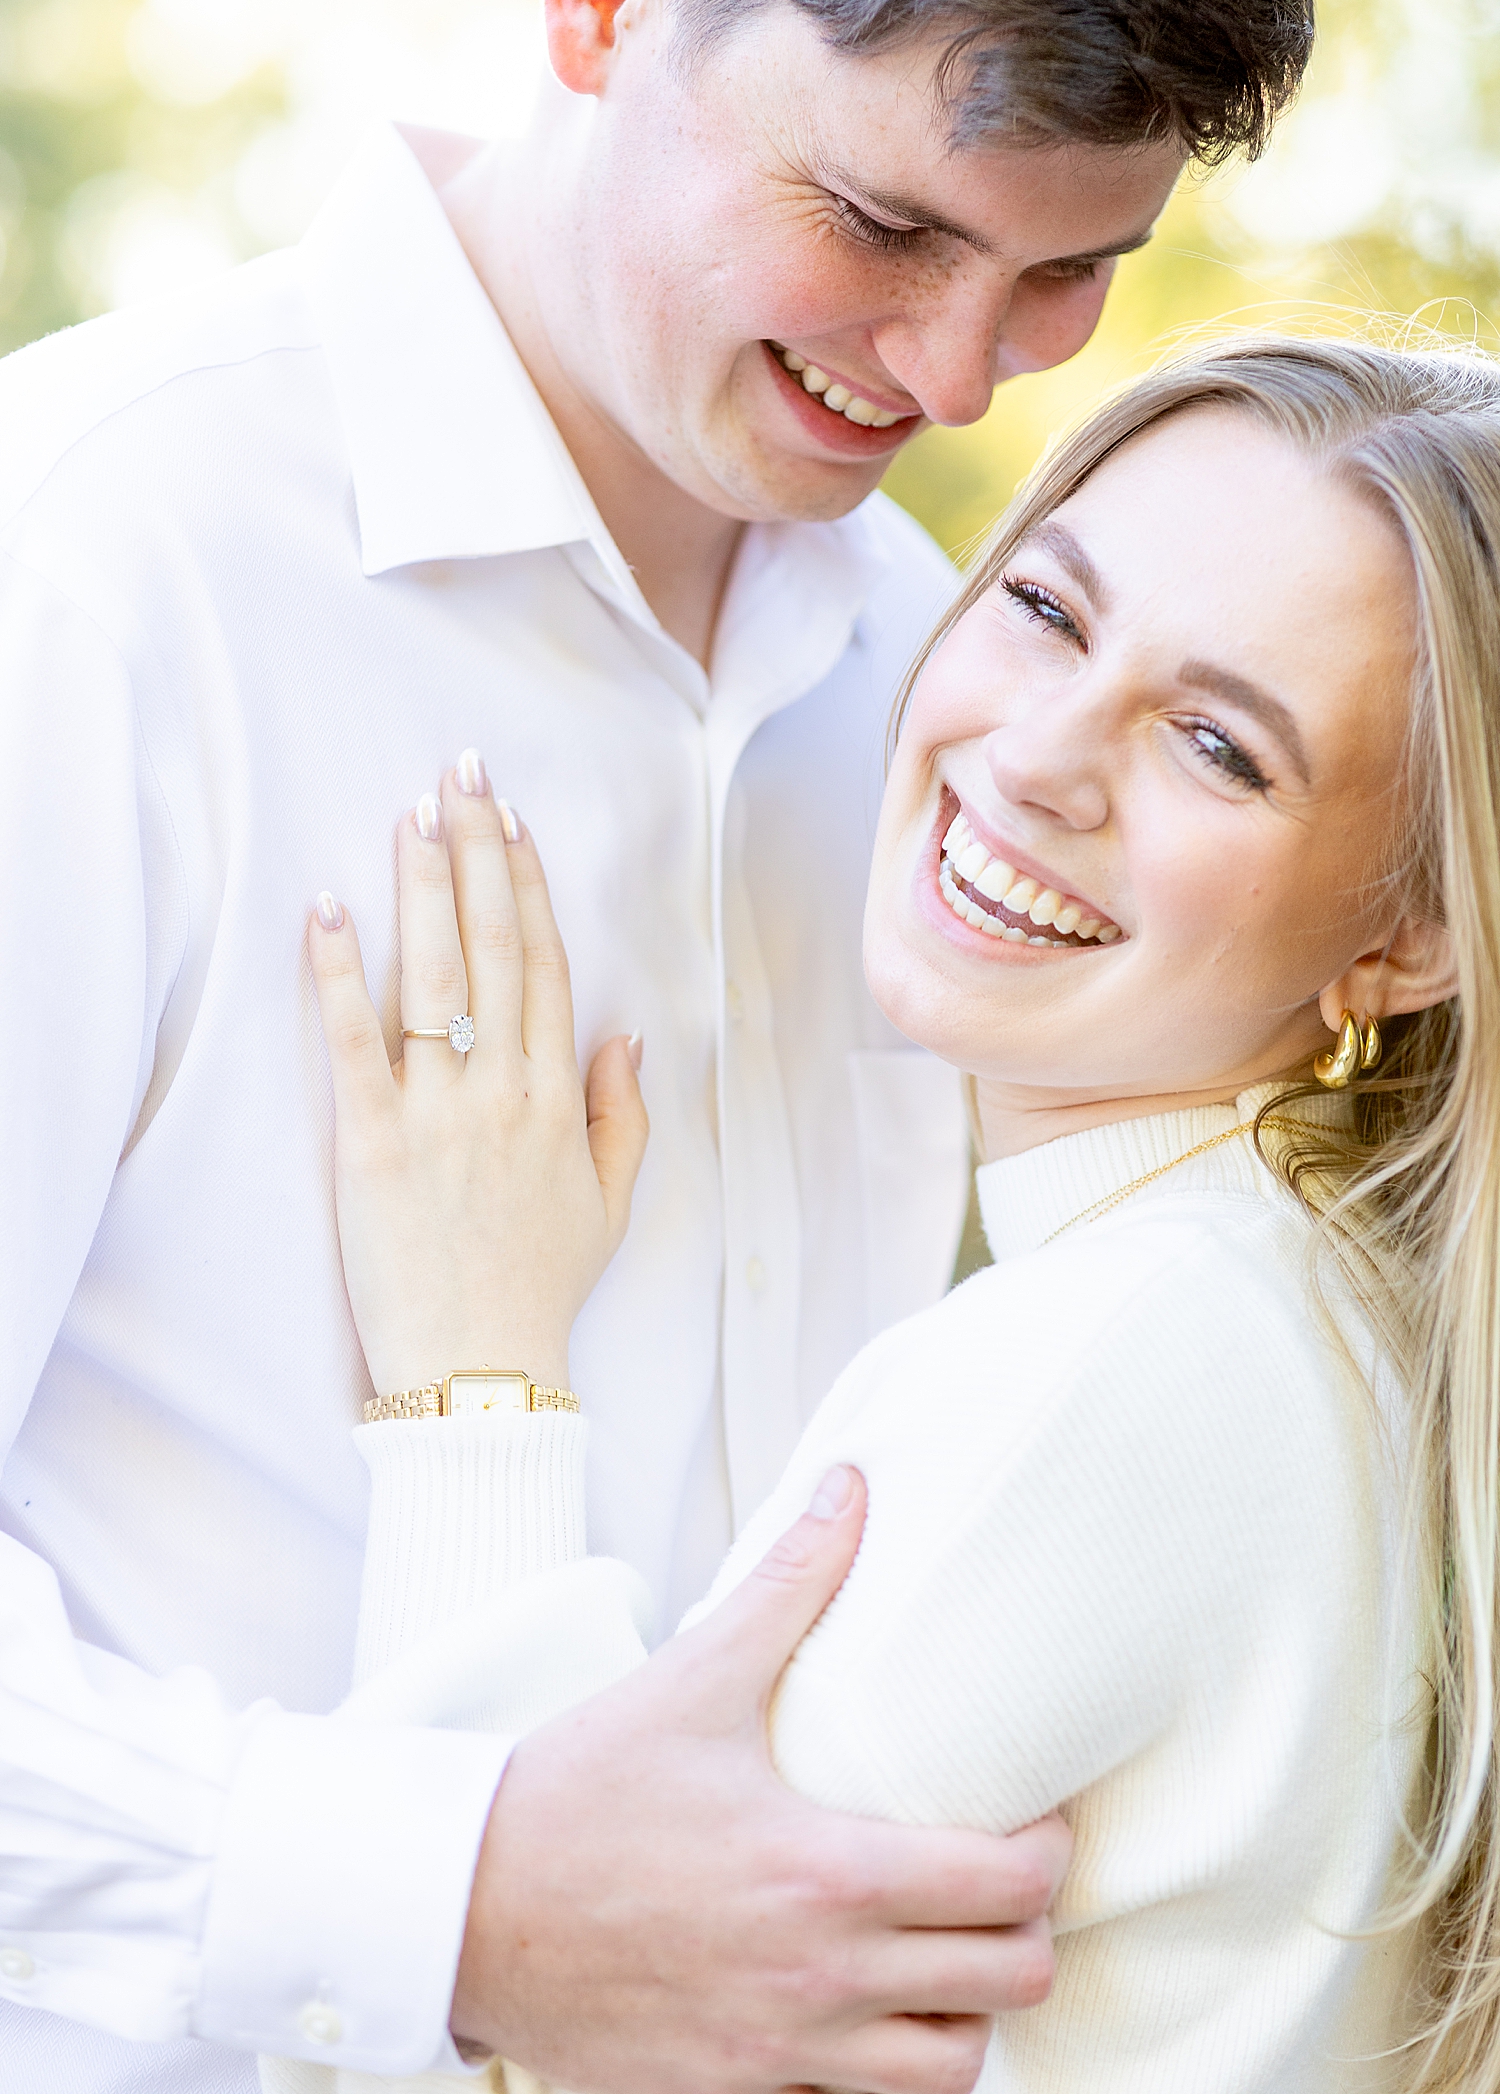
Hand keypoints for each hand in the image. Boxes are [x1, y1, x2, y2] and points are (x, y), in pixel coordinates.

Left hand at [308, 756, 647, 1396]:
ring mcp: (439, 1112)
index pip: (548, 964)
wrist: (483, 1370)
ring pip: (434, 975)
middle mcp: (504, 1088)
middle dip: (478, 849)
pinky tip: (327, 906)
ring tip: (411, 809)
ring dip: (423, 884)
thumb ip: (623, 1114)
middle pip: (495, 945)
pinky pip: (353, 1042)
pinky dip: (338, 971)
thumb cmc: (541, 1288)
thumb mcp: (611, 1204)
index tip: (512, 819)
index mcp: (560, 1096)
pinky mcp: (372, 1144)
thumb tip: (627, 1033)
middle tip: (461, 772)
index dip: (530, 883)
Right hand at [454, 1468, 1067, 2093]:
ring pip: (949, 2071)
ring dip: (966, 2013)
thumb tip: (850, 1489)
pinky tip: (859, 2007)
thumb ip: (790, 1583)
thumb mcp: (692, 1679)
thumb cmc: (575, 1794)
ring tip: (945, 1954)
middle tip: (1003, 1882)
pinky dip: (881, 2064)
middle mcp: (819, 1979)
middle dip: (1027, 1932)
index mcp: (825, 1875)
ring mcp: (779, 2054)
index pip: (1009, 1888)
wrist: (460, 1909)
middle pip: (1008, 1988)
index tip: (1037, 1821)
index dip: (1050, 1854)